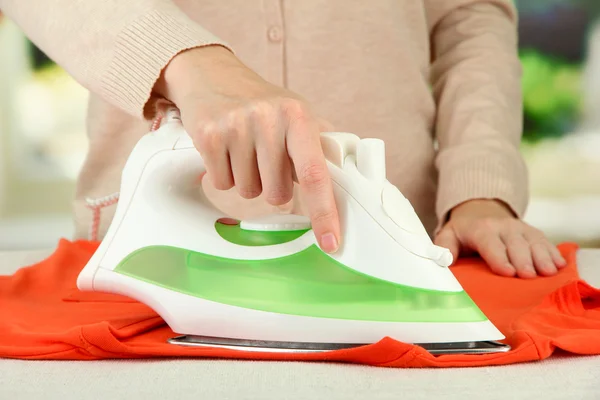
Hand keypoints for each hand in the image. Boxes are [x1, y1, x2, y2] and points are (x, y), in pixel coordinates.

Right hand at [153, 45, 339, 251]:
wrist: (214, 75)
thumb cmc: (262, 104)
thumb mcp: (296, 114)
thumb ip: (320, 146)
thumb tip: (347, 179)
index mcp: (299, 116)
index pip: (315, 174)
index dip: (325, 212)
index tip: (331, 243)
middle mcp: (269, 118)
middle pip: (277, 194)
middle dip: (272, 187)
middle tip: (265, 159)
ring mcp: (236, 126)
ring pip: (247, 192)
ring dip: (247, 180)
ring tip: (244, 150)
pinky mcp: (208, 135)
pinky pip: (221, 184)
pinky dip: (224, 175)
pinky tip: (225, 150)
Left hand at [434, 199, 566, 277]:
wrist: (479, 211)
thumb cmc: (463, 232)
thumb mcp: (448, 236)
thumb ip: (444, 248)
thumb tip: (444, 261)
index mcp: (481, 229)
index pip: (490, 243)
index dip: (499, 258)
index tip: (507, 272)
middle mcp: (503, 227)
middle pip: (515, 244)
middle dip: (522, 260)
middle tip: (528, 276)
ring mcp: (520, 228)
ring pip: (533, 242)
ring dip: (542, 257)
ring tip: (548, 272)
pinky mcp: (533, 232)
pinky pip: (545, 242)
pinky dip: (553, 253)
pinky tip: (559, 265)